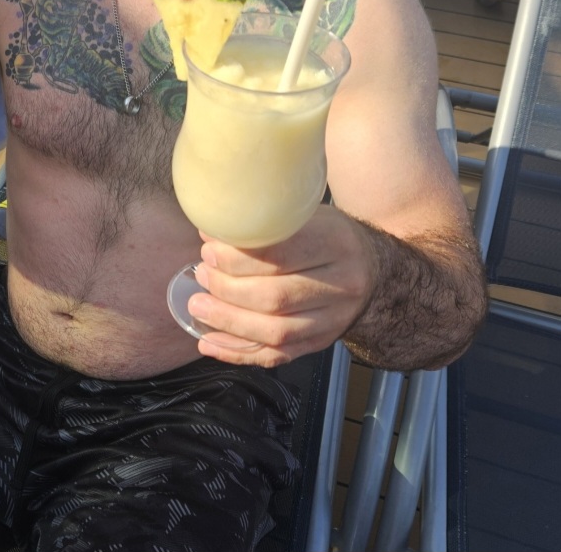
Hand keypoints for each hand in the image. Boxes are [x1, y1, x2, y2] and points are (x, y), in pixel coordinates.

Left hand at [188, 206, 376, 366]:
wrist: (372, 269)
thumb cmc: (324, 234)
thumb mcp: (304, 214)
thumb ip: (264, 222)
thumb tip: (209, 229)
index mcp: (335, 243)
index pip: (281, 254)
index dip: (238, 257)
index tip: (209, 251)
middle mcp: (341, 285)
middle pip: (277, 297)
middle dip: (229, 290)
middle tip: (201, 275)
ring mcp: (334, 320)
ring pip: (277, 332)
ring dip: (230, 323)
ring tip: (198, 307)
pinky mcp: (321, 343)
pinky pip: (278, 356)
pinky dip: (239, 353)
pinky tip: (209, 343)